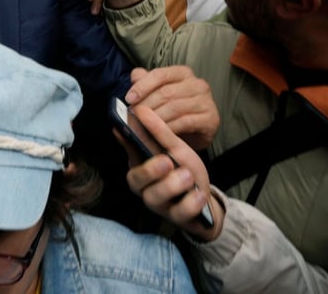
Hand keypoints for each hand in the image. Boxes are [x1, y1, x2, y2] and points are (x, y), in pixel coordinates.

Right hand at [122, 105, 223, 241]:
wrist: (204, 198)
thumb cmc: (184, 171)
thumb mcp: (176, 149)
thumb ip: (159, 133)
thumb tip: (140, 110)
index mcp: (141, 165)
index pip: (128, 152)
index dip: (125, 141)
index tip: (122, 128)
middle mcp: (143, 186)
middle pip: (136, 179)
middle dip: (150, 170)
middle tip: (167, 161)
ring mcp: (158, 204)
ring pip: (155, 197)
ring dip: (173, 185)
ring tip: (188, 177)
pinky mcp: (175, 217)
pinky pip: (179, 212)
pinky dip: (191, 202)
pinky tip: (198, 194)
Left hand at [126, 67, 218, 149]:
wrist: (194, 133)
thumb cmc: (173, 109)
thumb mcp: (157, 93)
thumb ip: (145, 81)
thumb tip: (135, 76)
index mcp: (183, 73)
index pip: (160, 75)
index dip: (142, 86)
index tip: (129, 99)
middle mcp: (198, 84)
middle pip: (166, 92)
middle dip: (146, 105)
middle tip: (133, 116)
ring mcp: (206, 101)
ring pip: (174, 107)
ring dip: (155, 118)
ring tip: (142, 125)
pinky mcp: (211, 118)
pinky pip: (185, 122)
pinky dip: (169, 128)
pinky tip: (159, 133)